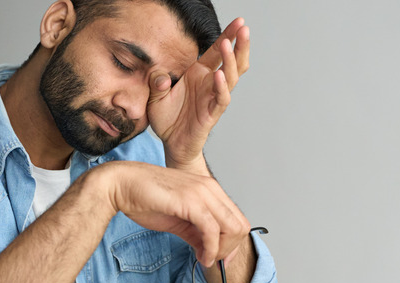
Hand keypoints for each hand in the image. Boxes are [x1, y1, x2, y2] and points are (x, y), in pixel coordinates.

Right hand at [98, 161, 249, 266]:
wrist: (121, 185)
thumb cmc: (144, 198)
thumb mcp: (177, 220)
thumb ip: (196, 233)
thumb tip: (208, 250)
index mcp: (209, 189)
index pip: (237, 219)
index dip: (233, 244)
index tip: (221, 259)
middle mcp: (210, 188)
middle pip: (240, 225)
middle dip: (230, 250)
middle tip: (212, 261)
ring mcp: (202, 193)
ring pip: (232, 228)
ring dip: (222, 251)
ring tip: (206, 259)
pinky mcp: (191, 201)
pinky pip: (212, 230)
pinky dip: (211, 249)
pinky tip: (201, 257)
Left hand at [147, 18, 250, 173]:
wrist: (171, 144)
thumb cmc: (167, 119)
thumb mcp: (154, 97)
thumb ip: (156, 83)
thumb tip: (159, 76)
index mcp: (198, 74)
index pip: (216, 51)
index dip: (228, 35)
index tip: (239, 21)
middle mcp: (209, 83)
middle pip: (231, 61)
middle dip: (239, 44)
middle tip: (244, 28)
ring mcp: (213, 98)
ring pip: (230, 77)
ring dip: (230, 60)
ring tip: (229, 45)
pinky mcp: (212, 113)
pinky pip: (221, 98)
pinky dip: (221, 87)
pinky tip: (218, 75)